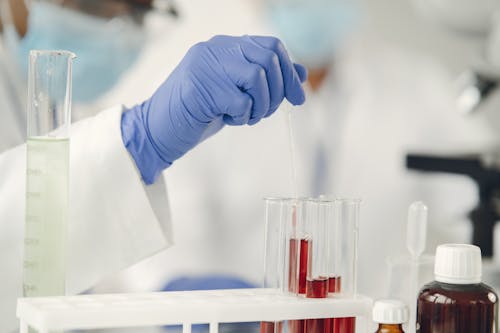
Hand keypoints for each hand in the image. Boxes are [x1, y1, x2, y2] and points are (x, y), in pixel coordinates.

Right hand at [122, 35, 307, 183]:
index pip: (271, 46)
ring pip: (257, 77)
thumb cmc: (199, 112)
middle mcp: (215, 49)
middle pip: (268, 58)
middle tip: (265, 112)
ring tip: (246, 117)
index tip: (297, 98)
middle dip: (278, 91)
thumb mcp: (236, 93)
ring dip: (261, 105)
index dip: (289, 72)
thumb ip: (264, 80)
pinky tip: (228, 120)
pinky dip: (242, 116)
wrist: (158, 130)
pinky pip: (241, 101)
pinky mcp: (199, 89)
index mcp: (224, 46)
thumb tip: (300, 73)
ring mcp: (205, 66)